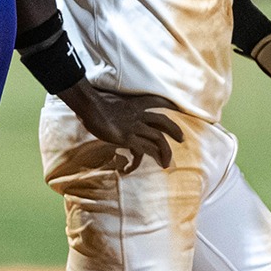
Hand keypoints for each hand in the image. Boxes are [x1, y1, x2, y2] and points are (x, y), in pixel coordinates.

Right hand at [60, 84, 184, 173]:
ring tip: (165, 164)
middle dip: (175, 131)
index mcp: (135, 104)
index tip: (179, 107)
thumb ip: (113, 107)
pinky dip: (137, 163)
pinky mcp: (128, 138)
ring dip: (164, 153)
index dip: (169, 104)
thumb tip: (107, 110)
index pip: (156, 101)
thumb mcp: (107, 100)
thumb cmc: (93, 103)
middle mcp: (138, 115)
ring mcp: (134, 126)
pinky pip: (141, 153)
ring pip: (158, 140)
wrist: (89, 105)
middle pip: (163, 122)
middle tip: (181, 140)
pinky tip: (129, 170)